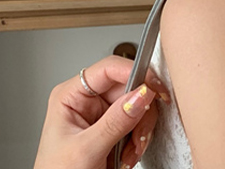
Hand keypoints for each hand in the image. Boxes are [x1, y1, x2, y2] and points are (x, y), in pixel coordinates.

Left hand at [33, 55, 169, 168]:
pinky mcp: (112, 128)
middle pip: (128, 87)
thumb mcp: (86, 150)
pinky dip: (138, 140)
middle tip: (139, 135)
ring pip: (137, 105)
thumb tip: (142, 93)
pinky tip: (127, 155)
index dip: (134, 73)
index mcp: (71, 95)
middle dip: (139, 114)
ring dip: (140, 131)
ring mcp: (100, 114)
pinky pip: (137, 123)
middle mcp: (87, 100)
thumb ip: (115, 122)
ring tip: (129, 153)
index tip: (154, 88)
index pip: (109, 68)